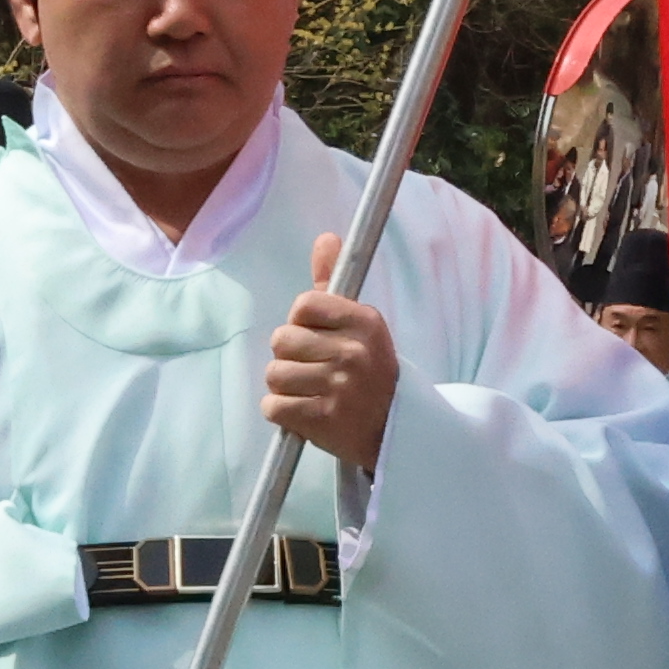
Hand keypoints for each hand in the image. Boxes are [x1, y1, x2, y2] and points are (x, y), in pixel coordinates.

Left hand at [263, 240, 401, 466]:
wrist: (396, 430)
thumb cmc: (369, 371)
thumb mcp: (360, 325)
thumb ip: (333, 284)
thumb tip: (326, 238)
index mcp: (364, 321)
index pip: (302, 305)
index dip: (302, 323)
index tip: (320, 339)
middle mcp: (354, 351)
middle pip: (281, 339)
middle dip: (290, 356)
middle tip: (315, 370)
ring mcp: (339, 387)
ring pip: (274, 374)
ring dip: (285, 386)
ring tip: (311, 392)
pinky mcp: (323, 419)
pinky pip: (273, 406)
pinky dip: (282, 412)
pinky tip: (304, 412)